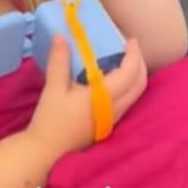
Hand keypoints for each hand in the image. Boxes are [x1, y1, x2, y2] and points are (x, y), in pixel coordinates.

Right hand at [25, 35, 147, 157]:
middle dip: (139, 63)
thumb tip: (62, 36)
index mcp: (104, 97)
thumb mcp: (53, 88)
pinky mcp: (108, 124)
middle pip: (139, 84)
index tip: (130, 40)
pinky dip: (128, 85)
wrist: (47, 152)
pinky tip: (113, 78)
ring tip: (123, 59)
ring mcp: (113, 118)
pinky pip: (127, 101)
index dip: (133, 55)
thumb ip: (59, 61)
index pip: (129, 73)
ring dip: (135, 75)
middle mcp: (114, 109)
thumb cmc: (51, 120)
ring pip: (136, 94)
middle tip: (130, 47)